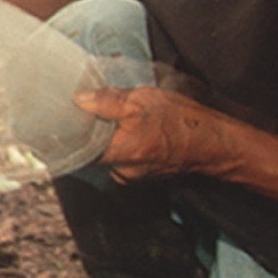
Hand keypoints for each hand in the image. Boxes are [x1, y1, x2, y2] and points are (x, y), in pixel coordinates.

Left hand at [75, 86, 244, 182]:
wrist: (218, 147)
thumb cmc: (186, 122)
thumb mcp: (146, 100)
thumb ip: (110, 101)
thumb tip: (80, 99)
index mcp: (121, 153)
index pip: (79, 148)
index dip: (68, 132)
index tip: (59, 117)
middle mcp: (123, 172)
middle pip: (91, 152)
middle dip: (89, 132)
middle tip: (86, 110)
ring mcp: (133, 177)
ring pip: (107, 156)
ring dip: (106, 138)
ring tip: (111, 117)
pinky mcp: (143, 176)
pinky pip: (122, 160)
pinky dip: (120, 145)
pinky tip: (129, 130)